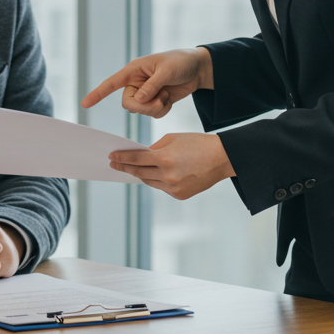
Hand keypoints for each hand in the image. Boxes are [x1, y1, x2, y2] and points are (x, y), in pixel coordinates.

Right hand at [81, 48, 213, 117]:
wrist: (198, 68)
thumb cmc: (181, 62)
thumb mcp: (166, 71)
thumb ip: (151, 86)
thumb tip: (138, 100)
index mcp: (134, 70)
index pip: (112, 83)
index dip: (98, 93)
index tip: (85, 104)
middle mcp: (136, 82)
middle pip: (128, 104)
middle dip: (144, 107)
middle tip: (160, 100)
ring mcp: (145, 93)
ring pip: (140, 112)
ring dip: (155, 108)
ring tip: (167, 95)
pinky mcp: (154, 101)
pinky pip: (152, 114)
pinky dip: (162, 110)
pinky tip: (169, 99)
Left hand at [108, 132, 235, 199]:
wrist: (222, 158)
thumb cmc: (197, 143)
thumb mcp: (172, 138)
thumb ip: (154, 148)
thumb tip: (140, 156)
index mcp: (165, 158)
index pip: (136, 159)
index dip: (122, 158)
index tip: (111, 157)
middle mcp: (168, 176)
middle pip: (139, 173)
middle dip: (125, 168)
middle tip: (114, 164)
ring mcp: (174, 188)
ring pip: (149, 182)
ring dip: (140, 175)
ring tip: (131, 169)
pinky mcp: (180, 195)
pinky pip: (162, 187)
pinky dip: (156, 180)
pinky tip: (152, 174)